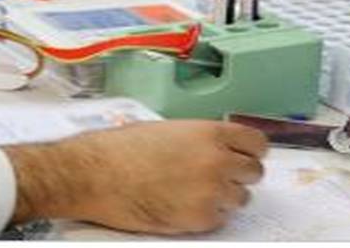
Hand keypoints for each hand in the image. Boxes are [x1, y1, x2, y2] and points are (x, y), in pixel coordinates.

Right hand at [0, 121, 267, 234]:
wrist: (93, 175)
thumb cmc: (119, 149)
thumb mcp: (164, 129)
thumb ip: (197, 138)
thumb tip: (216, 149)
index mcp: (208, 133)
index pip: (257, 143)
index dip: (250, 150)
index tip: (245, 155)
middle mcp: (217, 162)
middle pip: (253, 173)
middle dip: (237, 174)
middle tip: (215, 176)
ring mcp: (211, 193)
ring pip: (240, 199)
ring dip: (223, 196)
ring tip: (193, 191)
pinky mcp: (200, 220)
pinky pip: (220, 219)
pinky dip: (206, 214)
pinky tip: (181, 204)